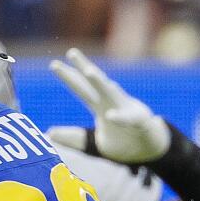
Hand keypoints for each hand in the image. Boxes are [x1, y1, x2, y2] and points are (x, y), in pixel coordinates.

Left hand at [49, 48, 170, 164]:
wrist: (150, 148)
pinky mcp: (139, 123)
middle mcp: (112, 103)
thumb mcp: (93, 142)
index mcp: (100, 106)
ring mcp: (126, 110)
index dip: (69, 77)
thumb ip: (72, 137)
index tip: (54, 64)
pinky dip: (120, 117)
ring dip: (100, 83)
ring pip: (112, 94)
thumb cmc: (121, 141)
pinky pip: (129, 120)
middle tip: (71, 52)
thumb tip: (49, 134)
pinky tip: (110, 115)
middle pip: (95, 84)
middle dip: (82, 67)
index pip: (81, 88)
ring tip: (88, 71)